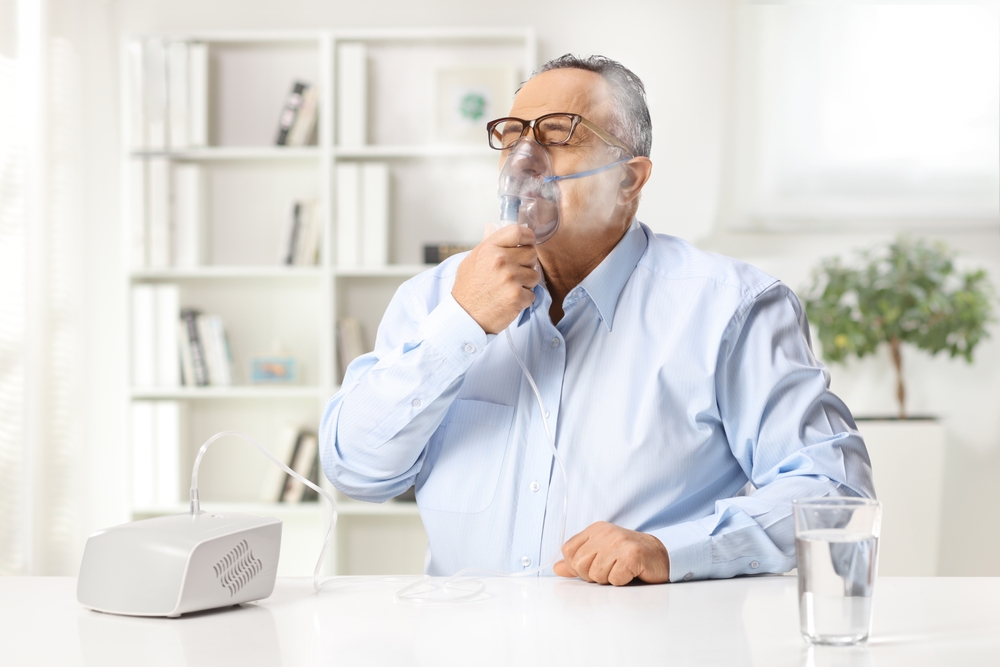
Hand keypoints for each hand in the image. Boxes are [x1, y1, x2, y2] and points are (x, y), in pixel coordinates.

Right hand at [452, 225, 539, 334]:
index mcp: (490, 249)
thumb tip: (492, 227)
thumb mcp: (471, 261)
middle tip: (513, 274)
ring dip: (526, 283)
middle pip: (531, 253)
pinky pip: (532, 294)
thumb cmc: (468, 290)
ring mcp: (510, 278)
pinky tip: (509, 301)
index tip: (528, 243)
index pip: (518, 232)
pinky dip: (523, 300)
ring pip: (534, 275)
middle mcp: (501, 260)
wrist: (465, 317)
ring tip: (508, 289)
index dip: (528, 237)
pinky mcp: (517, 296)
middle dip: (526, 264)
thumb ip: (487, 244)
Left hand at [553, 521, 670, 585]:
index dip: (576, 566)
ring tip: (621, 570)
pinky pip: (614, 579)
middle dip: (592, 575)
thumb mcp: (601, 555)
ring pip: (596, 574)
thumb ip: (578, 561)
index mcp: (595, 530)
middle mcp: (606, 532)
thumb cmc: (629, 557)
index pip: (568, 551)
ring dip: (609, 579)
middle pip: (579, 564)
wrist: (660, 556)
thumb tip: (556, 569)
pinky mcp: (632, 555)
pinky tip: (631, 573)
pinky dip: (621, 581)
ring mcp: (619, 542)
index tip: (592, 567)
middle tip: (610, 570)